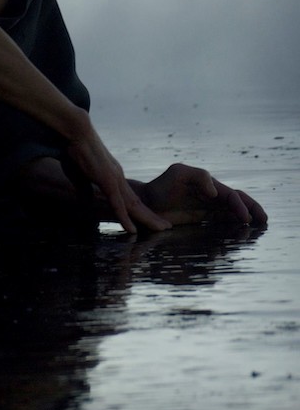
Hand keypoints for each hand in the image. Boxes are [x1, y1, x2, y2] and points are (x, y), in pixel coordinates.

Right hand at [66, 127, 171, 233]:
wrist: (77, 133)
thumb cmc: (75, 151)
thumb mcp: (79, 175)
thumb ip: (84, 187)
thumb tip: (86, 199)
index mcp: (113, 176)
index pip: (130, 197)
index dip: (140, 209)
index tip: (150, 219)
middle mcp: (118, 178)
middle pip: (138, 202)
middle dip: (152, 216)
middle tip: (166, 227)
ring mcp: (115, 180)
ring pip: (134, 205)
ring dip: (148, 219)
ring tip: (162, 229)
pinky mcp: (107, 181)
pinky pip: (118, 204)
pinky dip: (125, 218)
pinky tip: (132, 230)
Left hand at [135, 163, 267, 225]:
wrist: (144, 203)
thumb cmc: (160, 186)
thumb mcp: (178, 173)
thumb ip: (199, 176)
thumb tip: (215, 192)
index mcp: (210, 185)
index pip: (232, 195)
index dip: (241, 206)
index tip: (245, 219)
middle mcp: (211, 197)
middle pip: (238, 203)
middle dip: (253, 210)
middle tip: (264, 222)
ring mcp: (207, 208)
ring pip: (232, 214)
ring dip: (245, 221)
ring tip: (257, 229)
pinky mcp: (201, 220)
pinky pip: (221, 223)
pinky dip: (232, 228)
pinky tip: (238, 235)